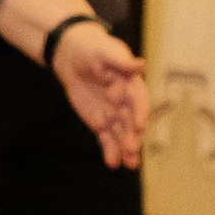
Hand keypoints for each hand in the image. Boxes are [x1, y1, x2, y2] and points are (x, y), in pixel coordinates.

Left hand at [52, 23, 149, 167]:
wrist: (72, 55)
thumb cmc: (92, 48)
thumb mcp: (104, 51)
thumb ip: (121, 62)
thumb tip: (141, 65)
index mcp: (131, 83)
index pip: (138, 100)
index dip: (139, 112)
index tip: (139, 125)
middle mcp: (125, 102)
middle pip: (130, 121)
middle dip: (132, 136)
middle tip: (131, 150)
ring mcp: (114, 113)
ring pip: (121, 134)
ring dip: (125, 149)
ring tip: (128, 165)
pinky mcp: (101, 122)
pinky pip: (106, 138)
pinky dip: (109, 150)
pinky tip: (112, 164)